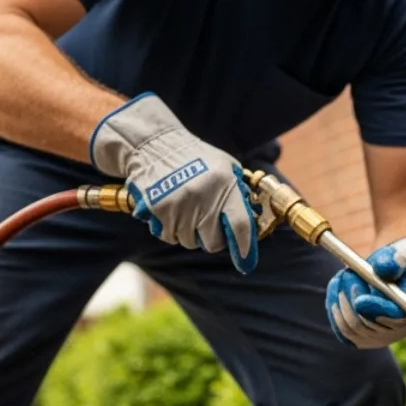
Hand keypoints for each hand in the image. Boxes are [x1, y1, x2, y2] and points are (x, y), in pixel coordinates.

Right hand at [90, 92, 260, 272]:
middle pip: (212, 243)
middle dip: (212, 239)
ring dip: (189, 233)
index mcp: (225, 184)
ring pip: (188, 242)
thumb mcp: (225, 166)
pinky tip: (171, 210)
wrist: (154, 144)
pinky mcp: (158, 209)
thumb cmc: (195, 157)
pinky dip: (170, 229)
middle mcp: (203, 196)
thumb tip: (250, 223)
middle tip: (207, 225)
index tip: (245, 261)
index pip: (239, 225)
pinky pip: (168, 236)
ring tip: (186, 210)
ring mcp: (179, 204)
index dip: (244, 247)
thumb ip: (238, 193)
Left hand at [325, 237, 405, 348]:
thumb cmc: (397, 266)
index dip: (376, 309)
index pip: (395, 318)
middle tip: (346, 273)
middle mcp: (399, 331)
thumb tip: (380, 268)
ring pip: (351, 327)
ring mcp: (379, 339)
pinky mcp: (362, 341)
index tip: (359, 299)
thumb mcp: (401, 257)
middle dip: (352, 298)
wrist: (395, 278)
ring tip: (343, 276)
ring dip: (340, 300)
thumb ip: (394, 261)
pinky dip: (334, 310)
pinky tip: (336, 290)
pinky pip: (342, 331)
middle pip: (368, 324)